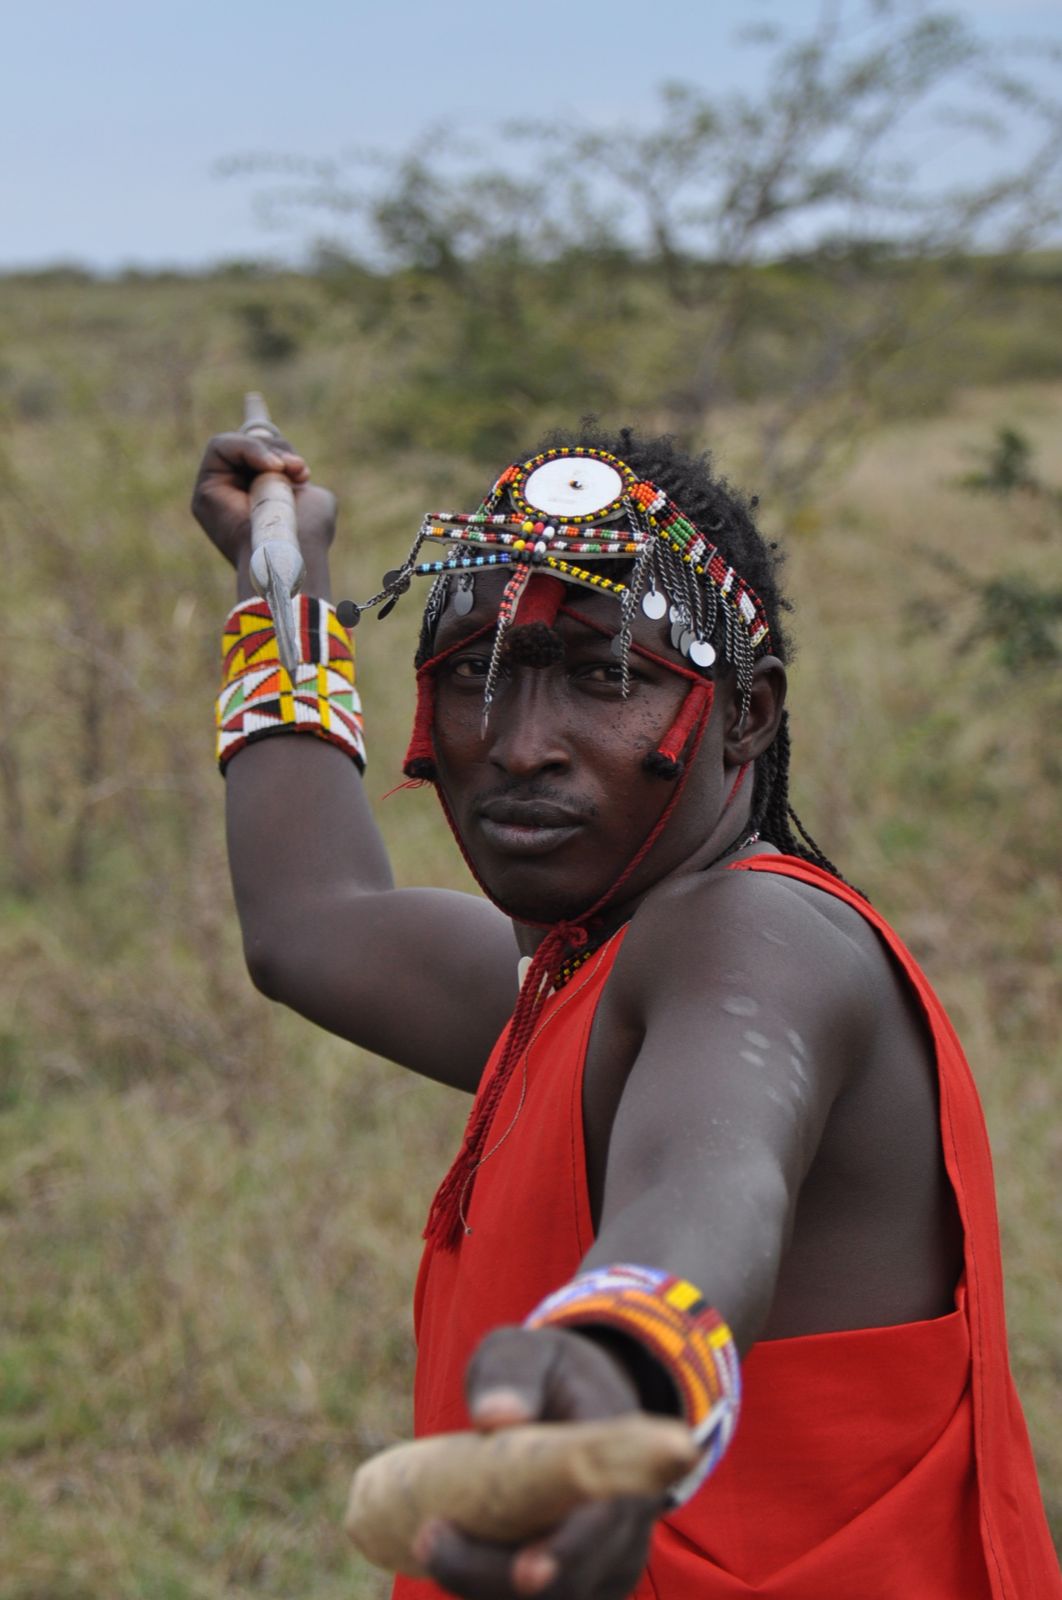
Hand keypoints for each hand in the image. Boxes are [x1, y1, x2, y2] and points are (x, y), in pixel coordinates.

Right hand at [190, 431, 335, 567]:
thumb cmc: (309, 531)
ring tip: (285, 472)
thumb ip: (296, 475)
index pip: (254, 458)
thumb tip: (285, 469)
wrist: (294, 552)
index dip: (254, 425)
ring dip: (266, 453)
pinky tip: (271, 469)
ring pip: (235, 443)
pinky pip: (220, 446)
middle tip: (299, 469)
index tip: (253, 399)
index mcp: (263, 496)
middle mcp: (236, 494)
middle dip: (278, 448)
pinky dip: (249, 451)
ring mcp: (217, 492)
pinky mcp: (204, 490)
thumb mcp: (312, 495)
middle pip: (250, 444)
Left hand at [417, 1326, 659, 1599]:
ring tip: (429, 1542)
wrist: (579, 1394)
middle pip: (570, 1583)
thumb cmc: (548, 1372)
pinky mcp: (583, 1579)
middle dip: (494, 1576)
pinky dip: (490, 1590)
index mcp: (627, 1461)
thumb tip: (495, 1415)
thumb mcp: (530, 1355)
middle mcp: (627, 1522)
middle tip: (429, 1539)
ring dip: (483, 1586)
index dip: (569, 1555)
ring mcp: (608, 1559)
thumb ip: (512, 1375)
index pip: (605, 1524)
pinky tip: (451, 1559)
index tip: (525, 1572)